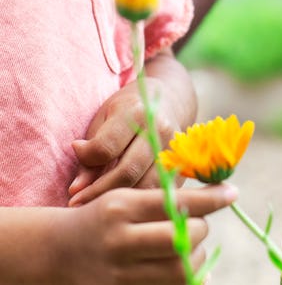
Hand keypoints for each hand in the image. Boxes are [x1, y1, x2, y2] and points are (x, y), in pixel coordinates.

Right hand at [59, 184, 235, 284]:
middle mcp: (119, 241)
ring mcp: (118, 274)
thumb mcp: (126, 197)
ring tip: (190, 249)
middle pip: (180, 239)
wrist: (57, 252)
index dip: (210, 198)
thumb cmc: (103, 217)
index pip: (176, 202)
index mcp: (122, 207)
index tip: (232, 193)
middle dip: (200, 231)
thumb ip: (163, 199)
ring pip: (178, 271)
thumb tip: (213, 200)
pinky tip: (188, 271)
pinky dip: (184, 281)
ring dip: (196, 259)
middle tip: (199, 226)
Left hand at [68, 76, 182, 205]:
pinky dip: (138, 201)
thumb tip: (76, 189)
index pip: (106, 148)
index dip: (85, 171)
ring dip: (120, 201)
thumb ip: (90, 155)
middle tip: (79, 205)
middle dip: (99, 193)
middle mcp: (159, 128)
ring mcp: (174, 148)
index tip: (73, 189)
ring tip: (99, 206)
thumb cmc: (126, 111)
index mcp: (137, 111)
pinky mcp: (183, 166)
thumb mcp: (103, 121)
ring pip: (145, 187)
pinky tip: (123, 203)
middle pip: (128, 171)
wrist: (168, 101)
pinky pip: (158, 193)